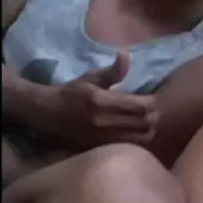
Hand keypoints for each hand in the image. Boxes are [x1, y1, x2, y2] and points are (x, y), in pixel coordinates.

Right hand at [40, 52, 158, 148]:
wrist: (49, 113)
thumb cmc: (72, 92)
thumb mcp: (90, 78)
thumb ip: (112, 71)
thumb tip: (126, 55)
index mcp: (102, 101)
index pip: (140, 105)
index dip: (152, 102)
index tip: (151, 97)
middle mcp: (103, 121)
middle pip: (144, 122)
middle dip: (153, 116)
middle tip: (153, 110)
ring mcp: (102, 137)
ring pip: (140, 137)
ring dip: (148, 129)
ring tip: (147, 122)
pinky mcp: (101, 147)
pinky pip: (128, 146)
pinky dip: (138, 139)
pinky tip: (135, 132)